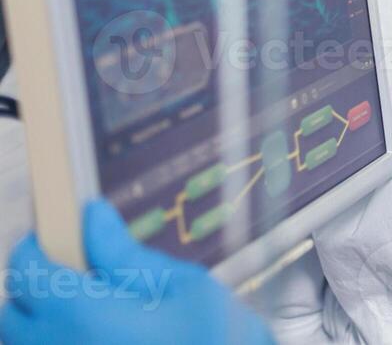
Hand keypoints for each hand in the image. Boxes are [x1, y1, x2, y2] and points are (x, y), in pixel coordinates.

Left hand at [0, 200, 272, 344]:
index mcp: (83, 315)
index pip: (26, 269)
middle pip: (11, 314)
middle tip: (74, 277)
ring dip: (43, 323)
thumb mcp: (182, 285)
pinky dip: (60, 340)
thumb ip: (126, 253)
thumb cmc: (215, 338)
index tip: (55, 234)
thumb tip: (92, 215)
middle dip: (32, 290)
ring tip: (90, 313)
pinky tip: (100, 334)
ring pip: (23, 341)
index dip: (36, 244)